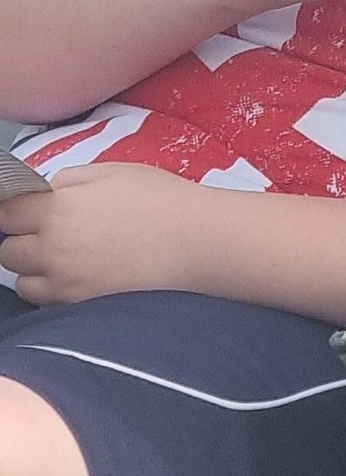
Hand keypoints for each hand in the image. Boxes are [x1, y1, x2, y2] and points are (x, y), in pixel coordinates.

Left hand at [0, 164, 211, 305]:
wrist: (196, 241)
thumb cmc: (160, 200)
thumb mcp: (110, 172)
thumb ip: (68, 180)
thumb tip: (47, 194)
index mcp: (56, 209)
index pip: (5, 213)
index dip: (17, 210)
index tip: (29, 210)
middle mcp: (52, 248)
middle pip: (9, 250)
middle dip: (23, 240)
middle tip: (48, 233)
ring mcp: (66, 280)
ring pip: (21, 281)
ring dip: (33, 270)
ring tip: (60, 260)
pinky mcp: (83, 303)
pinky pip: (45, 301)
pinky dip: (51, 291)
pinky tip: (74, 277)